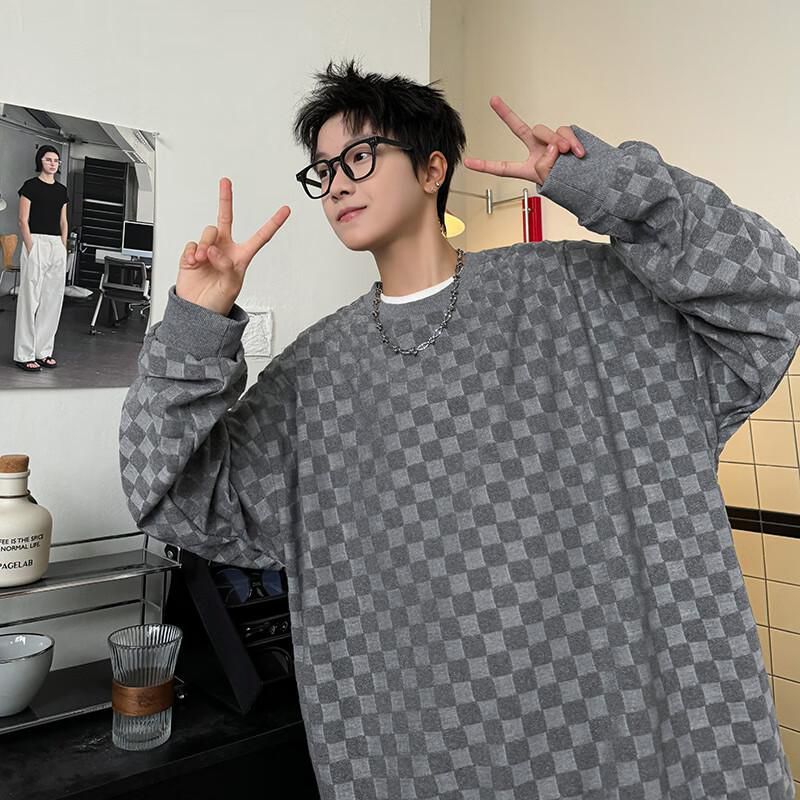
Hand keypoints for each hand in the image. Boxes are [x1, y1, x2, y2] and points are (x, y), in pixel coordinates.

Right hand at [177, 177, 290, 315]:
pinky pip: (191, 243)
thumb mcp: (231, 286)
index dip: (273, 223)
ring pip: (208, 232)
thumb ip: (226, 265)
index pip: (260, 237)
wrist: (197, 310)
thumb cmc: (219, 301)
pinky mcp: (191, 254)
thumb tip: (213, 249)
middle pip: (226, 218)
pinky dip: (192, 252)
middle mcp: (224, 249)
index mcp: (241, 256)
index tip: (285, 210)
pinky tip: (194, 262)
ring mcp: (208, 250)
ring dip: (205, 244)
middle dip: (225, 199)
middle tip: (225, 182)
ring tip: (203, 260)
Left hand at [464, 96, 584, 185]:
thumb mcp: (553, 181)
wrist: (594, 181)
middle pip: (522, 129)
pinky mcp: (567, 135)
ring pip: (544, 131)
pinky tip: (577, 153)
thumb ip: (547, 164)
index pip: (503, 168)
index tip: (467, 162)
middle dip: (505, 113)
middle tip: (493, 100)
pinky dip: (571, 141)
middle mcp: (537, 151)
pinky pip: (565, 131)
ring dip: (554, 141)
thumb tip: (552, 146)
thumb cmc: (572, 184)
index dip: (485, 166)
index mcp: (528, 168)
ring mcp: (552, 142)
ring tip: (566, 154)